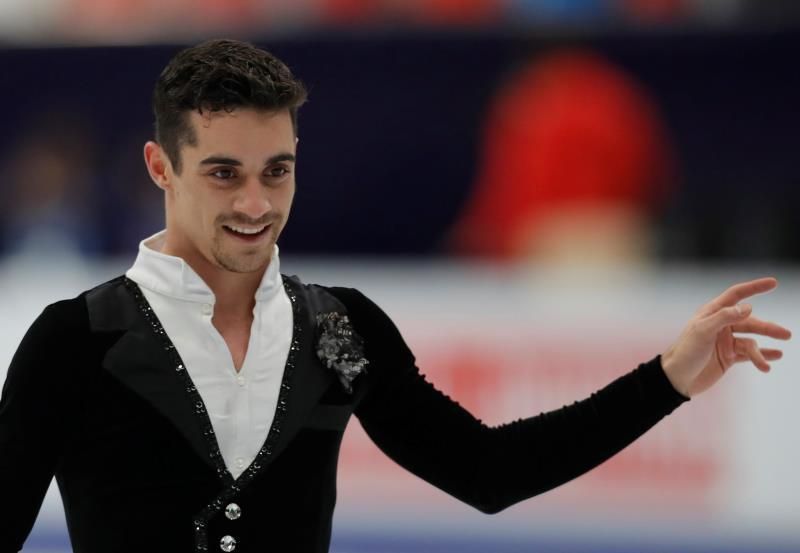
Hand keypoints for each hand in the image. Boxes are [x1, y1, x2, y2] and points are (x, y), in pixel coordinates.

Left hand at [660, 277, 791, 397]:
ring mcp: (725, 342)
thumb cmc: (686, 352)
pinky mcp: (728, 357)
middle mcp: (720, 325)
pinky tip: (774, 359)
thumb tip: (748, 307)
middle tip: (786, 334)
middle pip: (750, 322)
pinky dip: (762, 356)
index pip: (736, 296)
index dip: (754, 288)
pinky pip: (750, 355)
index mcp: (712, 314)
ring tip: (770, 363)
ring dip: (761, 352)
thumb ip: (724, 317)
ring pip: (751, 342)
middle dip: (767, 328)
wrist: (676, 379)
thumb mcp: (703, 331)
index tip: (773, 282)